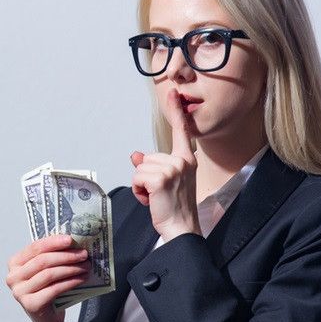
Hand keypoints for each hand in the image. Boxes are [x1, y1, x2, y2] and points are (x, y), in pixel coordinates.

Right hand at [5, 234, 89, 321]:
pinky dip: (70, 282)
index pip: (35, 247)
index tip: (71, 239)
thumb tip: (73, 242)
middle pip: (43, 261)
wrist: (47, 319)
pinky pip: (54, 289)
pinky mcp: (30, 304)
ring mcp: (19, 292)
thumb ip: (52, 256)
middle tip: (83, 254)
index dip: (53, 242)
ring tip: (86, 266)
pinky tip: (81, 279)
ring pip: (49, 274)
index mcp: (15, 263)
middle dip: (66, 256)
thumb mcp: (46, 270)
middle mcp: (13, 277)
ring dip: (71, 268)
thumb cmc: (48, 290)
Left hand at [130, 88, 201, 241]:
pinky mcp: (161, 178)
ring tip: (156, 198)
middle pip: (147, 158)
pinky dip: (139, 191)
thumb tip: (135, 155)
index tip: (173, 92)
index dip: (176, 111)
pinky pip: (137, 177)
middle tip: (160, 194)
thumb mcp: (163, 183)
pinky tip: (151, 200)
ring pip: (139, 168)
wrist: (181, 229)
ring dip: (141, 185)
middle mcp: (182, 161)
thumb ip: (151, 166)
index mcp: (186, 159)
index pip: (181, 131)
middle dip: (146, 176)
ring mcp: (172, 168)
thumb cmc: (174, 208)